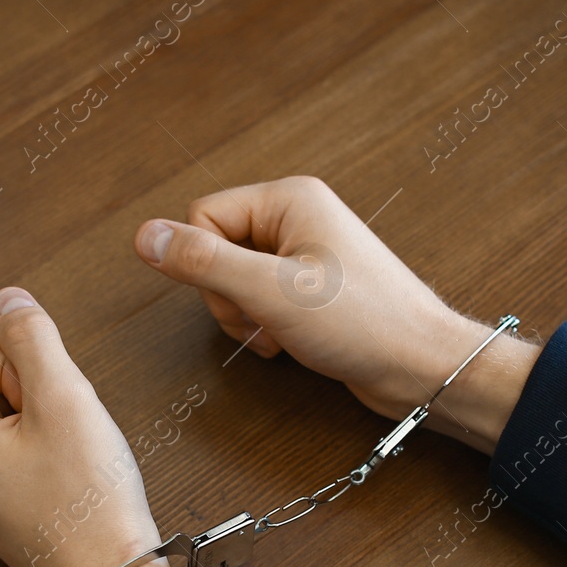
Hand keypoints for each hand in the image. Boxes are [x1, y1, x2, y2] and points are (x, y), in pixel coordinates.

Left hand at [0, 288, 178, 566]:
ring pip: (6, 415)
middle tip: (62, 436)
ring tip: (68, 459)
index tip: (48, 410)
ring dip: (43, 421)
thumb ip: (31, 337)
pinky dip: (46, 451)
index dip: (19, 367)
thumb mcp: (64, 398)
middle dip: (31, 394)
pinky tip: (69, 478)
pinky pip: (16, 449)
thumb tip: (6, 298)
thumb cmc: (88, 503)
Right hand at [134, 177, 539, 452]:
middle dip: (228, 297)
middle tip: (266, 320)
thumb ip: (202, 262)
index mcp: (289, 200)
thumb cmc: (365, 324)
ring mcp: (305, 254)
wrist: (422, 366)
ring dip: (245, 317)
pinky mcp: (312, 288)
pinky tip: (291, 342)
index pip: (202, 217)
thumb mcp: (271, 292)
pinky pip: (259, 300)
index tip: (244, 296)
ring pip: (234, 281)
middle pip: (215, 250)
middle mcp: (297, 218)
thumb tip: (144, 236)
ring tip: (281, 335)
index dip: (207, 266)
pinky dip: (264, 327)